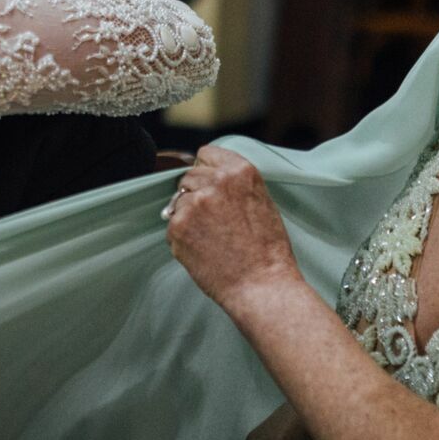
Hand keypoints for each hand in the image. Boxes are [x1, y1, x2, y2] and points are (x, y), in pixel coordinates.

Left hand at [164, 145, 300, 311]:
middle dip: (196, 194)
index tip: (212, 186)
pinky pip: (172, 224)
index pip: (206, 154)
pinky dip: (182, 236)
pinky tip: (203, 248)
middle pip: (189, 176)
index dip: (207, 171)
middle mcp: (215, 181)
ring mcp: (194, 203)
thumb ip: (233, 184)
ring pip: (178, 200)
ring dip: (188, 215)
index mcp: (240, 171)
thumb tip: (206, 176)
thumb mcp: (261, 201)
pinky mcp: (177, 226)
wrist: (261, 285)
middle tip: (215, 220)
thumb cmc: (266, 250)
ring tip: (212, 237)